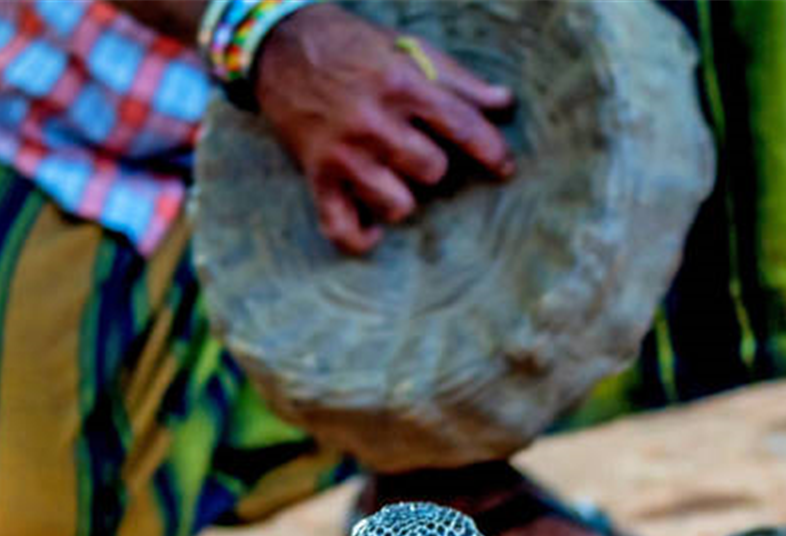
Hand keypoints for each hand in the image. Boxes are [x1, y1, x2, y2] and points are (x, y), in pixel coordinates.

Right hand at [250, 4, 514, 254]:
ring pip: (397, 205)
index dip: (492, 151)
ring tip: (392, 183)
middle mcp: (374, 122)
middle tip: (417, 154)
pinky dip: (361, 238)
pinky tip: (372, 230)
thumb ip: (458, 78)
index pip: (463, 126)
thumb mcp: (407, 50)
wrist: (281, 47)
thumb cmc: (352, 47)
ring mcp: (344, 154)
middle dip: (432, 166)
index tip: (505, 169)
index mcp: (403, 85)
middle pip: (431, 171)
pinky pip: (343, 229)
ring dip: (401, 199)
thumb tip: (505, 102)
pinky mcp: (317, 176)